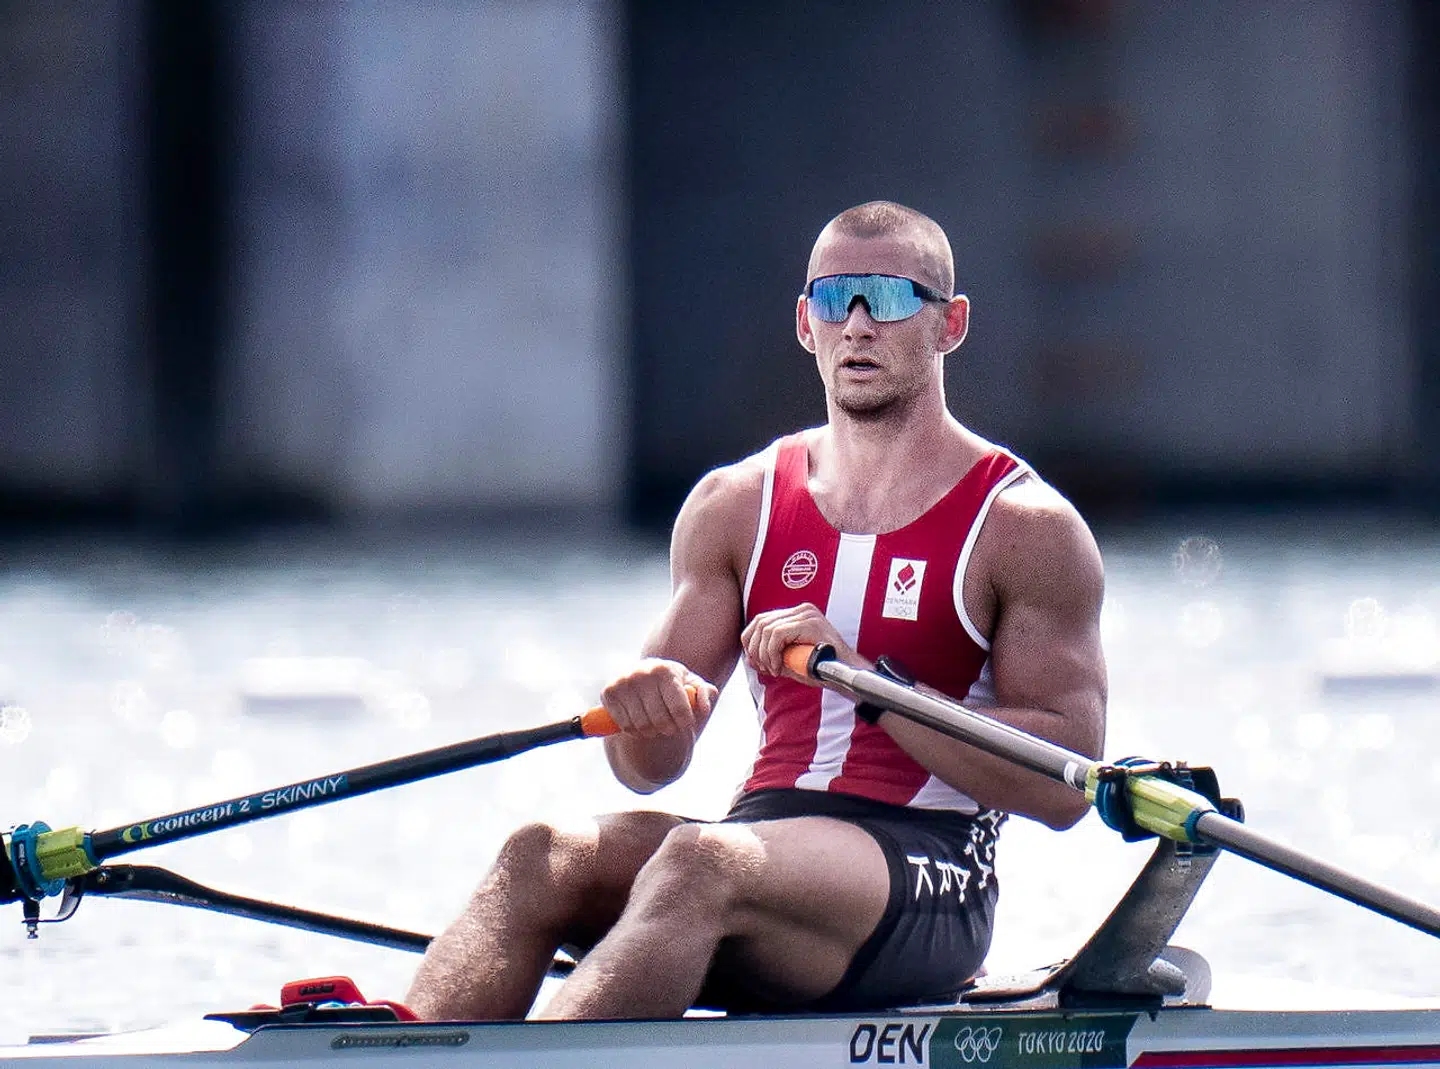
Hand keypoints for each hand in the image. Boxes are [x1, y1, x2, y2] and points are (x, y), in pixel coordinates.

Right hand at [599, 658, 715, 738]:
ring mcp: (623, 681)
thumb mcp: (692, 685)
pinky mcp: (608, 691)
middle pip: (660, 720)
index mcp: (665, 670)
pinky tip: (639, 724)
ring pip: (641, 725)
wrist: (642, 676)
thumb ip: (704, 694)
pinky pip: (624, 725)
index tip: (685, 724)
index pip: (679, 709)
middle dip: (668, 729)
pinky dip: (633, 731)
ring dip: (651, 732)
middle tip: (670, 728)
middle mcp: (642, 672)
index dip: (684, 723)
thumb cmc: (672, 684)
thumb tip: (703, 708)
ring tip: (655, 727)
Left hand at [740, 604, 863, 682]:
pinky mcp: (810, 623)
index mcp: (797, 615)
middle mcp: (802, 610)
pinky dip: (772, 653)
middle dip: (755, 648)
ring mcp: (807, 614)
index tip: (756, 662)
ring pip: (767, 628)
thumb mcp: (790, 661)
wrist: (846, 675)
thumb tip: (749, 658)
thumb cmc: (821, 669)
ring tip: (774, 669)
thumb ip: (771, 657)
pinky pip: (778, 634)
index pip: (762, 620)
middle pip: (761, 622)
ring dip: (764, 654)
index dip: (751, 641)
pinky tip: (779, 667)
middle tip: (763, 668)